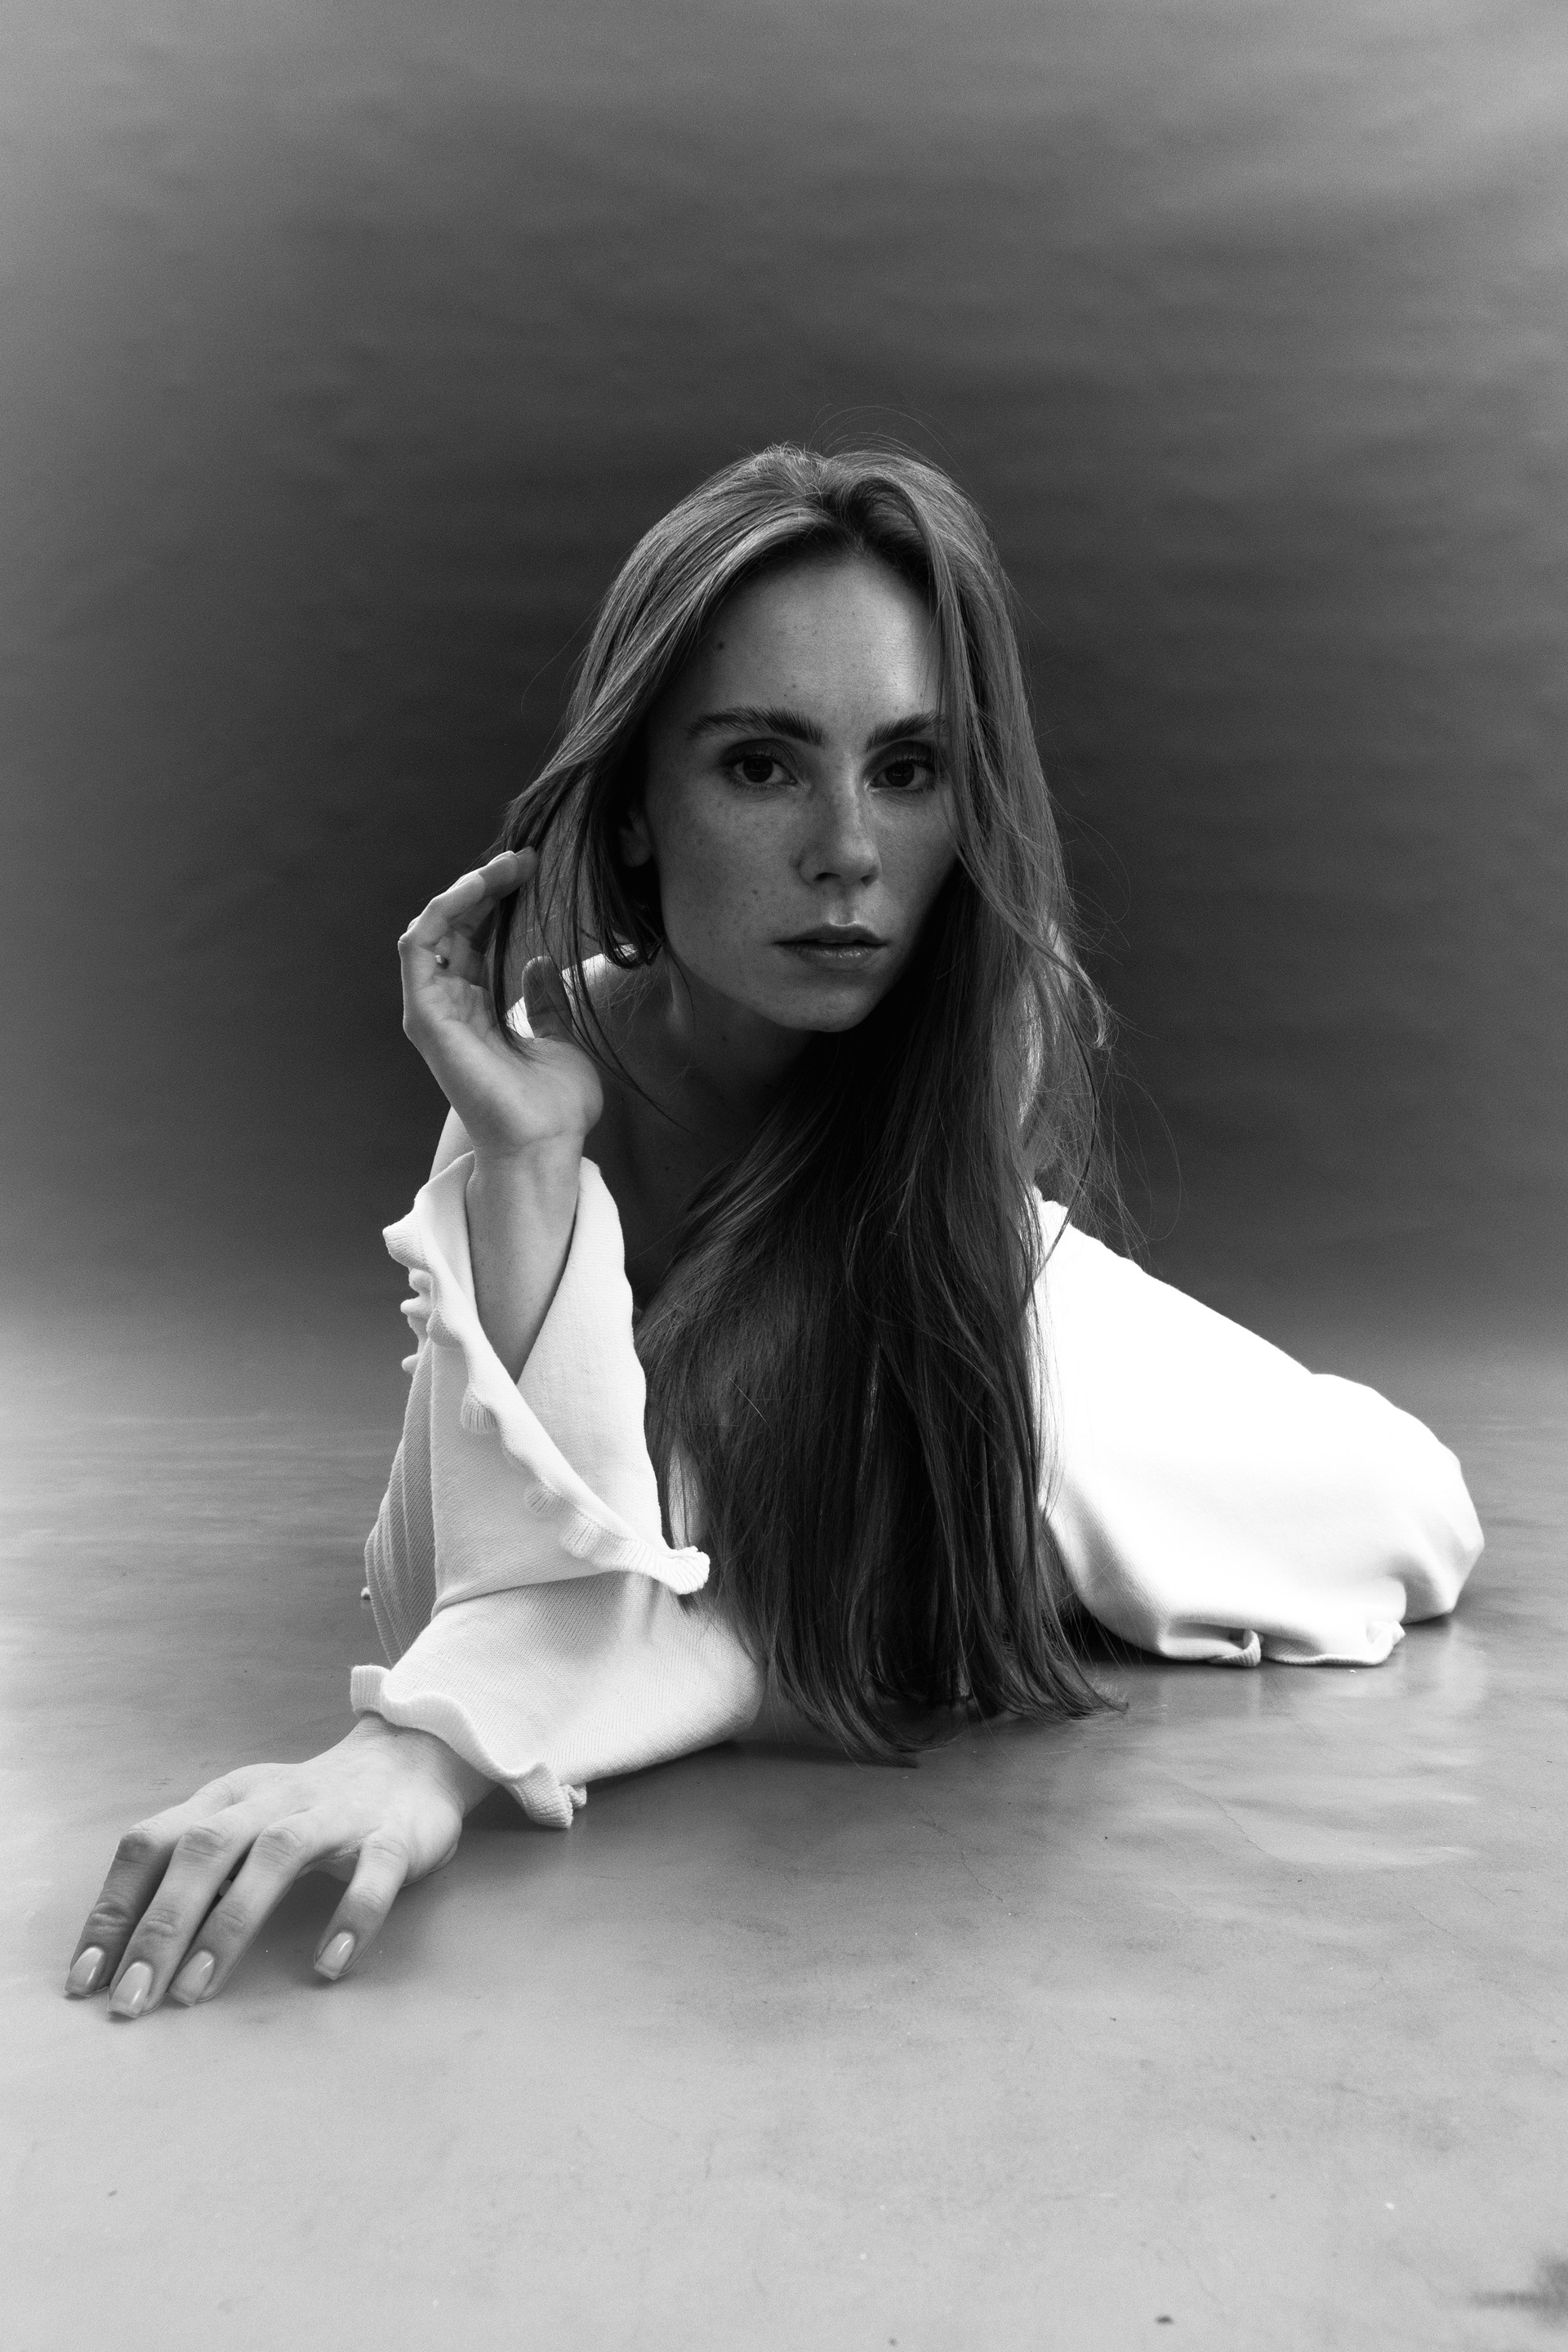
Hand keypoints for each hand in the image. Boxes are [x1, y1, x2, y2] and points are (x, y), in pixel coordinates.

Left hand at [63, 1715, 492, 2016]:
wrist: (416, 1757)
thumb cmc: (311, 1809)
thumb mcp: (244, 1822)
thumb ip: (193, 1869)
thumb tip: (122, 1948)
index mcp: (228, 1798)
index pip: (152, 1842)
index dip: (114, 1908)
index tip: (86, 1979)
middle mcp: (274, 1801)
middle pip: (205, 1849)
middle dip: (161, 1925)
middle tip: (131, 1999)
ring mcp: (335, 1814)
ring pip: (277, 1854)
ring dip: (231, 1923)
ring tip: (197, 1990)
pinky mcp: (392, 1834)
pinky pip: (372, 1873)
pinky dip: (351, 1915)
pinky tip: (328, 1963)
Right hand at [399, 847, 603, 1160]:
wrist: (546, 1143)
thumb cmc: (554, 1106)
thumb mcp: (558, 1037)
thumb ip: (543, 1000)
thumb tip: (538, 961)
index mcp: (477, 1011)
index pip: (475, 939)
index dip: (496, 900)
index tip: (531, 871)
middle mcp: (450, 1008)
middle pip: (454, 928)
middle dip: (484, 888)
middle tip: (522, 859)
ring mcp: (434, 1012)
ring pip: (432, 930)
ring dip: (464, 891)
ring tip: (504, 867)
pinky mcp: (426, 1017)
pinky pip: (419, 949)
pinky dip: (442, 912)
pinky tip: (475, 889)